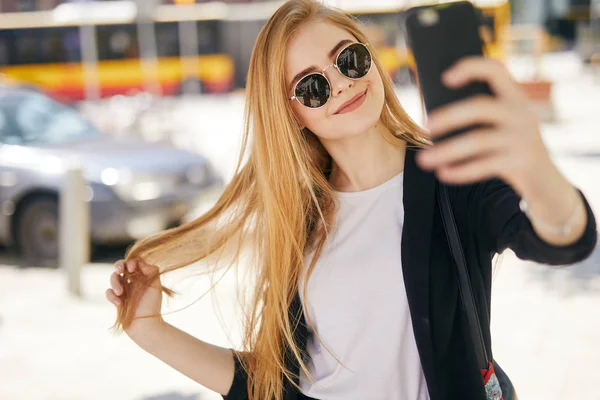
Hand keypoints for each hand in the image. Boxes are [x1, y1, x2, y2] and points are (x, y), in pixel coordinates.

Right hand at [106, 259, 163, 340]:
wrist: (145, 325)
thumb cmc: (151, 306)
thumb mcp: (155, 285)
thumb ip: (150, 270)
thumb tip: (139, 262)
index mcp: (143, 277)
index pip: (134, 263)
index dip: (131, 262)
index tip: (132, 268)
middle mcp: (133, 282)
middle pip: (121, 267)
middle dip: (118, 265)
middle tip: (120, 270)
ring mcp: (124, 290)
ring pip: (113, 278)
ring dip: (114, 282)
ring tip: (120, 292)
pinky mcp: (117, 300)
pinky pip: (109, 292)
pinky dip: (111, 295)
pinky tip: (118, 303)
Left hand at [416, 57, 553, 193]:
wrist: (546, 180)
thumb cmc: (510, 146)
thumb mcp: (502, 124)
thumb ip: (478, 115)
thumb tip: (433, 117)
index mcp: (514, 96)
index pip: (495, 70)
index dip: (471, 68)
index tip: (445, 77)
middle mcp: (520, 113)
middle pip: (479, 107)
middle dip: (449, 116)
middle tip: (425, 126)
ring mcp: (522, 138)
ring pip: (478, 141)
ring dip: (446, 150)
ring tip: (423, 159)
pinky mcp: (521, 162)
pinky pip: (484, 166)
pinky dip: (460, 171)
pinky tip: (443, 173)